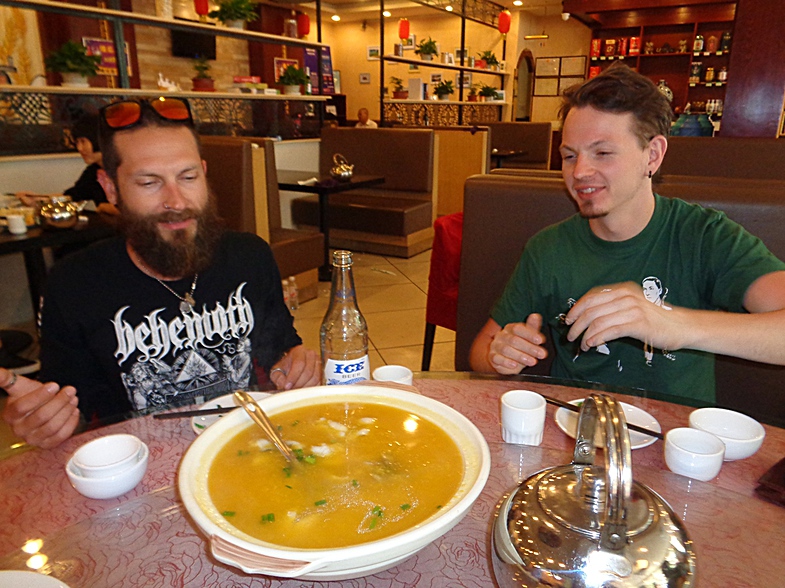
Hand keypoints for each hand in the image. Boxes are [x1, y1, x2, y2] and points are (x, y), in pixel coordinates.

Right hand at [1, 368, 80, 448]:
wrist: (39, 407)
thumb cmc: (29, 395)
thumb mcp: (19, 385)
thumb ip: (6, 378)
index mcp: (10, 415)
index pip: (23, 407)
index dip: (40, 395)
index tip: (55, 384)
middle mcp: (19, 430)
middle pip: (41, 417)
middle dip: (59, 401)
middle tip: (71, 390)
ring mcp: (32, 440)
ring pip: (53, 427)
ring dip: (67, 411)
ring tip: (74, 398)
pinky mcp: (46, 445)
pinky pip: (61, 436)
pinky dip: (71, 423)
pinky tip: (74, 411)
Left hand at [269, 345, 319, 390]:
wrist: (292, 366)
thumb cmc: (285, 368)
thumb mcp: (277, 371)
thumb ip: (278, 378)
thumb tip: (284, 384)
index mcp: (299, 351)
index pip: (299, 364)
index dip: (293, 377)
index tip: (287, 386)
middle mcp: (311, 355)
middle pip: (308, 372)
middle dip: (299, 384)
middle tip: (292, 391)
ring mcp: (319, 363)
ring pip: (315, 378)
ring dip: (305, 388)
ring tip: (297, 392)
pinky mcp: (323, 372)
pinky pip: (319, 382)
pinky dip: (311, 389)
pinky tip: (303, 391)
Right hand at [488, 314, 547, 373]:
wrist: (505, 359)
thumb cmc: (518, 346)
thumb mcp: (527, 337)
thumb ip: (532, 327)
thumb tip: (535, 315)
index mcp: (510, 328)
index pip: (518, 328)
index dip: (529, 334)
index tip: (540, 340)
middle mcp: (501, 336)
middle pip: (514, 340)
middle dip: (529, 347)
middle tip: (541, 354)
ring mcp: (496, 346)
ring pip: (506, 350)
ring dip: (520, 356)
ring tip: (532, 361)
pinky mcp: (493, 357)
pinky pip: (497, 358)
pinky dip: (506, 362)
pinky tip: (515, 365)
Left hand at [565, 282, 679, 351]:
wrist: (682, 326)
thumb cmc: (656, 319)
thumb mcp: (633, 306)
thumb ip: (613, 307)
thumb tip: (588, 317)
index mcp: (623, 289)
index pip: (591, 296)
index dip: (576, 308)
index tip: (568, 320)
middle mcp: (626, 296)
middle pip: (591, 309)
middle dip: (576, 324)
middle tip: (570, 336)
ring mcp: (631, 309)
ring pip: (597, 321)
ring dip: (585, 335)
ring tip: (581, 345)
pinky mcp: (637, 323)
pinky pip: (609, 331)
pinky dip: (596, 339)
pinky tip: (592, 345)